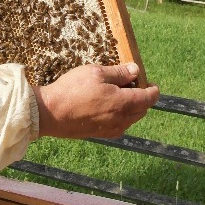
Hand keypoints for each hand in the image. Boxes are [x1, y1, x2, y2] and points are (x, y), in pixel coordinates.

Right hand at [33, 63, 159, 138]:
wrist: (50, 113)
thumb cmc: (72, 89)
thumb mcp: (96, 72)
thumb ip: (119, 72)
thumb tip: (135, 70)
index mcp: (124, 103)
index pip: (149, 98)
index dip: (153, 89)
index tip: (150, 83)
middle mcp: (121, 119)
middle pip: (142, 109)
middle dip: (141, 97)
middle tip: (130, 84)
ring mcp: (111, 129)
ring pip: (131, 119)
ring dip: (130, 107)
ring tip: (115, 94)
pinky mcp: (101, 134)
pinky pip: (119, 125)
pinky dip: (120, 115)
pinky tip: (105, 106)